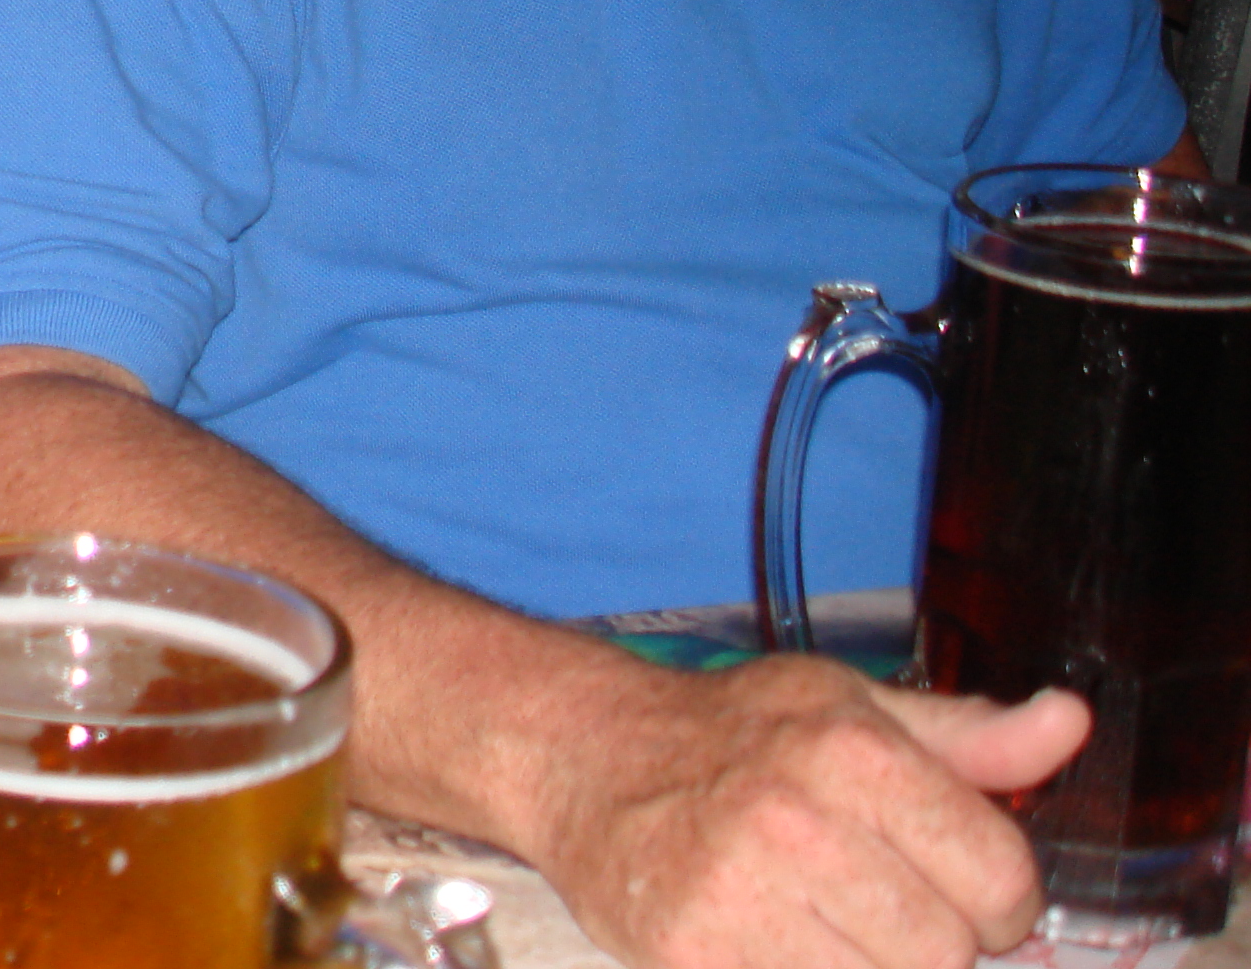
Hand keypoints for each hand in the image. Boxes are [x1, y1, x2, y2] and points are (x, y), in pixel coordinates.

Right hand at [533, 653, 1085, 968]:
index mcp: (853, 751)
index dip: (994, 902)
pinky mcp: (693, 951)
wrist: (581, 754)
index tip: (953, 892)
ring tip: (821, 929)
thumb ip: (968, 738)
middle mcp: (798, 817)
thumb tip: (1069, 725)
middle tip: (870, 910)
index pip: (1003, 880)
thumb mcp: (847, 708)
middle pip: (946, 955)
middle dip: (925, 945)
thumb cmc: (729, 734)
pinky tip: (772, 945)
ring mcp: (739, 890)